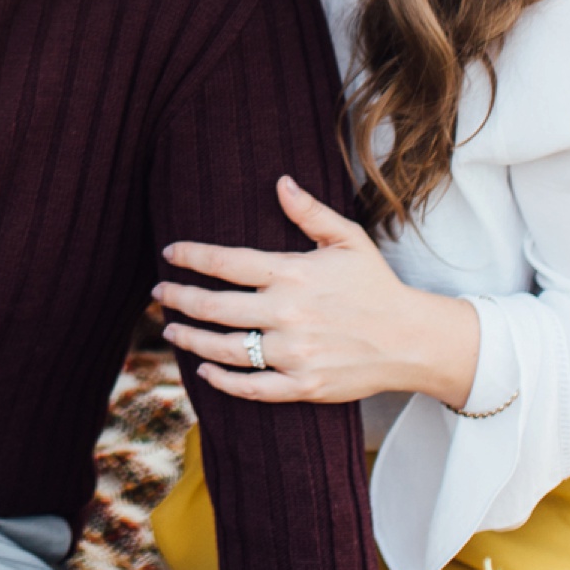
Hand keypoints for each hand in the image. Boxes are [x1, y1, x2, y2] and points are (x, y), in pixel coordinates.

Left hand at [155, 176, 481, 408]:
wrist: (412, 340)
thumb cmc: (376, 285)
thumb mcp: (348, 240)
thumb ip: (309, 212)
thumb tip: (280, 181)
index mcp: (292, 274)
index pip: (226, 262)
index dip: (191, 256)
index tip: (168, 253)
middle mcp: (286, 314)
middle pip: (213, 306)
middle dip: (178, 299)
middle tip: (158, 294)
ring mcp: (292, 353)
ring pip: (223, 349)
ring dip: (189, 340)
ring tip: (170, 332)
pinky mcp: (302, 385)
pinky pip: (250, 387)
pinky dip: (221, 382)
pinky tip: (203, 372)